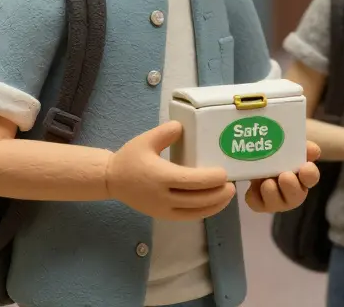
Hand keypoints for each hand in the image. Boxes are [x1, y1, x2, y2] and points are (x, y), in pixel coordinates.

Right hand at [105, 121, 235, 220]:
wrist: (111, 180)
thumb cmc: (130, 158)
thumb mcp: (145, 140)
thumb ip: (164, 133)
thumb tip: (181, 126)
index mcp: (159, 176)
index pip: (190, 181)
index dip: (209, 179)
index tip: (224, 174)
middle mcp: (162, 196)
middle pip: (196, 199)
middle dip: (217, 194)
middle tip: (232, 185)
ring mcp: (162, 209)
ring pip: (194, 212)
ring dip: (214, 206)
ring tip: (228, 196)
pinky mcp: (162, 215)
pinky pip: (187, 217)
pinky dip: (203, 212)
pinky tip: (214, 205)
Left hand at [245, 141, 322, 212]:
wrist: (256, 156)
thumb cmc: (278, 151)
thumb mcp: (289, 144)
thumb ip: (301, 146)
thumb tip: (313, 151)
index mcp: (303, 176)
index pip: (311, 177)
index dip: (309, 174)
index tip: (305, 167)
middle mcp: (292, 192)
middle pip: (296, 196)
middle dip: (291, 186)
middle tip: (285, 176)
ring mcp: (276, 200)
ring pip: (276, 202)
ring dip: (272, 191)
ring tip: (267, 181)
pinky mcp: (259, 203)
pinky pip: (256, 203)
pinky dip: (254, 194)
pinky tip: (252, 186)